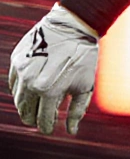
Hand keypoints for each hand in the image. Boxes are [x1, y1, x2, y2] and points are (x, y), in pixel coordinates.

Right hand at [8, 4, 98, 134]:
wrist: (73, 26)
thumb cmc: (84, 57)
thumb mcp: (86, 85)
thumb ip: (77, 111)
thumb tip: (71, 132)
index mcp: (49, 91)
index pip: (43, 118)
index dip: (46, 128)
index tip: (49, 131)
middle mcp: (31, 82)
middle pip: (26, 110)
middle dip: (33, 119)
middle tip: (39, 122)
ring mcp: (21, 70)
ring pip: (18, 97)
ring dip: (25, 106)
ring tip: (33, 109)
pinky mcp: (16, 59)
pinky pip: (13, 81)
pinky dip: (20, 89)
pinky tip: (29, 91)